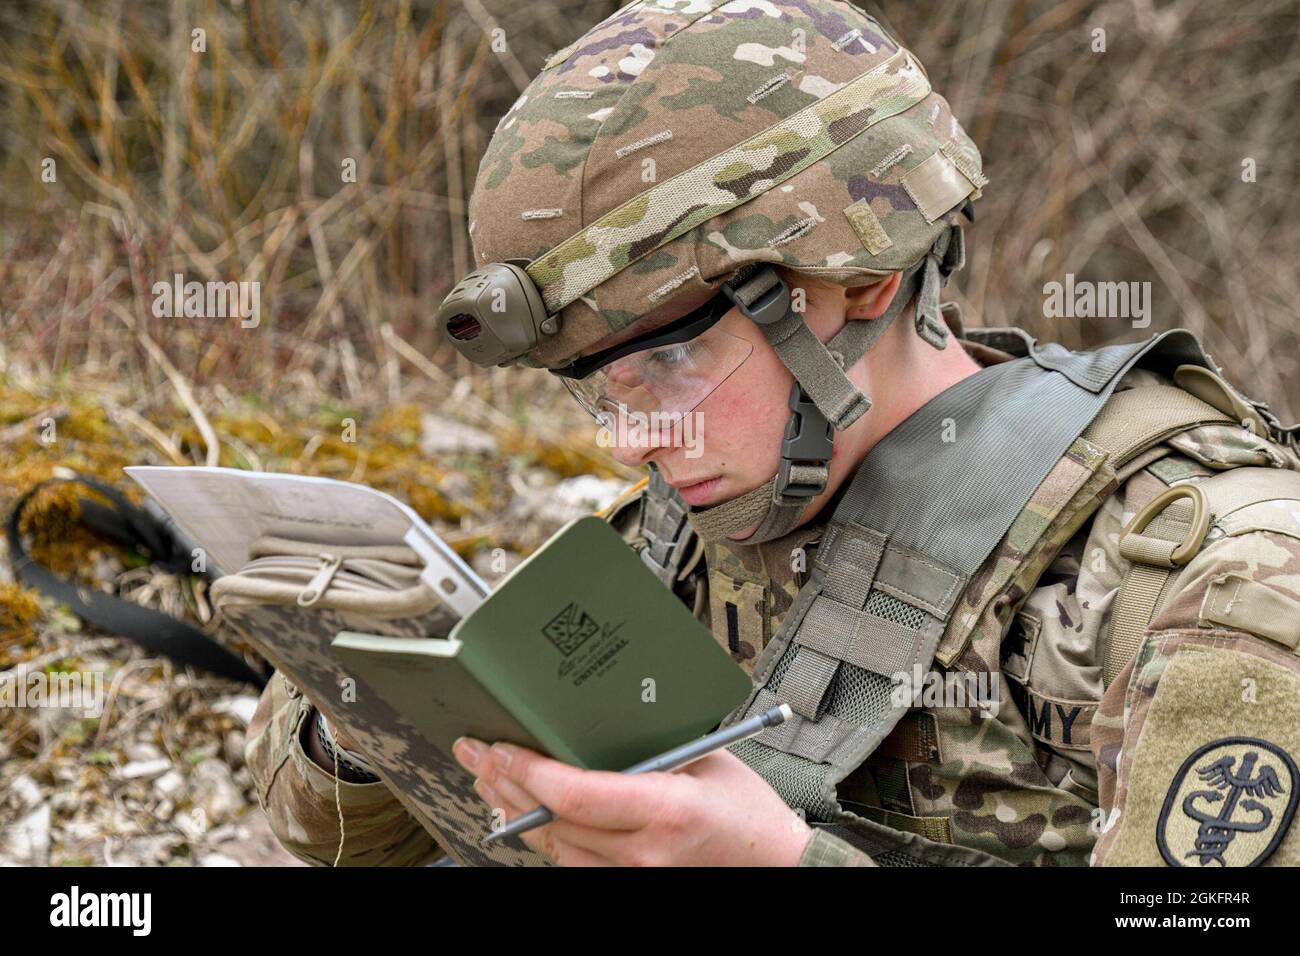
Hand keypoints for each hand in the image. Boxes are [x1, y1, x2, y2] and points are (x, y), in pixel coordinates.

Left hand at [452, 737, 812, 865]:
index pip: (576, 795)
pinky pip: (574, 864)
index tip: (499, 749)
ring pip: (555, 847)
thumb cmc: (747, 812)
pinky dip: (547, 836)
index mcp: (665, 810)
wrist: (776, 866)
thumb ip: (652, 744)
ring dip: (517, 812)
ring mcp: (635, 878)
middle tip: (475, 755)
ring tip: (490, 780)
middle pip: (553, 821)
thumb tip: (597, 716)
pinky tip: (528, 814)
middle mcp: (644, 852)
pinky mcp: (630, 887)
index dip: (528, 772)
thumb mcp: (705, 759)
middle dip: (505, 785)